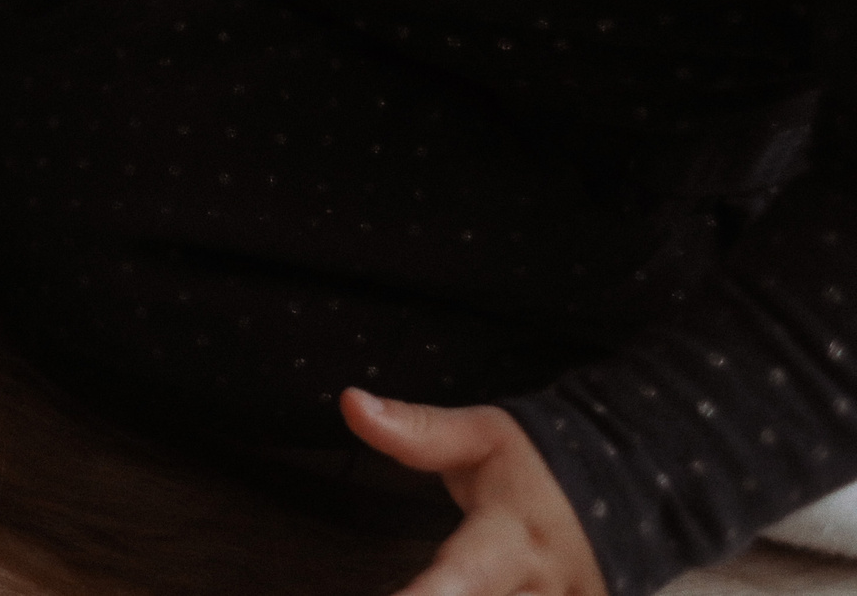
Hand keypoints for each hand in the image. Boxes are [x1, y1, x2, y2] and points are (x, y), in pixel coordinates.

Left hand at [343, 388, 608, 595]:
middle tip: (400, 590)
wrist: (627, 480)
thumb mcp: (480, 435)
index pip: (463, 577)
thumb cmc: (542, 461)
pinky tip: (455, 590)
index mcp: (514, 536)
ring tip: (425, 586)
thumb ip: (415, 430)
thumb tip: (351, 403)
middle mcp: (544, 586)